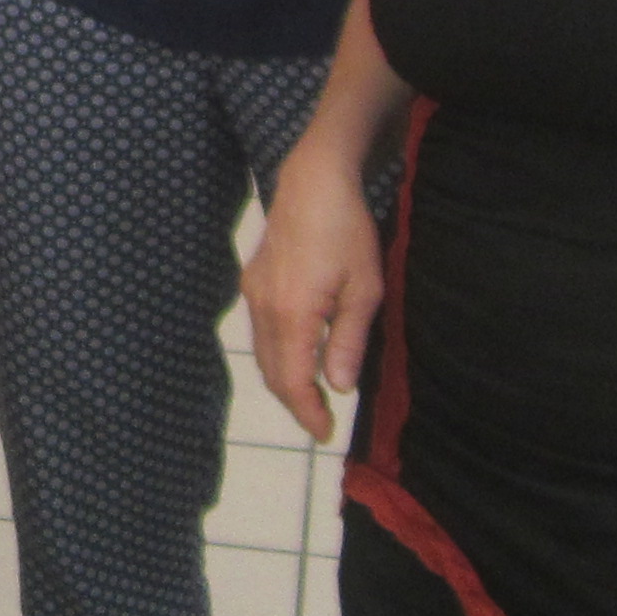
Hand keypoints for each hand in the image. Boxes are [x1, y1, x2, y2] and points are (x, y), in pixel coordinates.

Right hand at [243, 155, 384, 443]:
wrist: (312, 183)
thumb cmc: (347, 233)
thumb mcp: (364, 289)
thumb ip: (348, 341)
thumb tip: (339, 386)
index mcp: (292, 315)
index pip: (293, 381)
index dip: (308, 412)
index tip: (326, 432)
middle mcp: (263, 309)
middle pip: (272, 373)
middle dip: (296, 403)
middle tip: (322, 420)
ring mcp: (253, 294)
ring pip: (263, 354)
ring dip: (285, 380)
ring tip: (314, 394)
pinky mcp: (252, 281)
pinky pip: (261, 333)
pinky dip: (278, 355)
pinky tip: (300, 354)